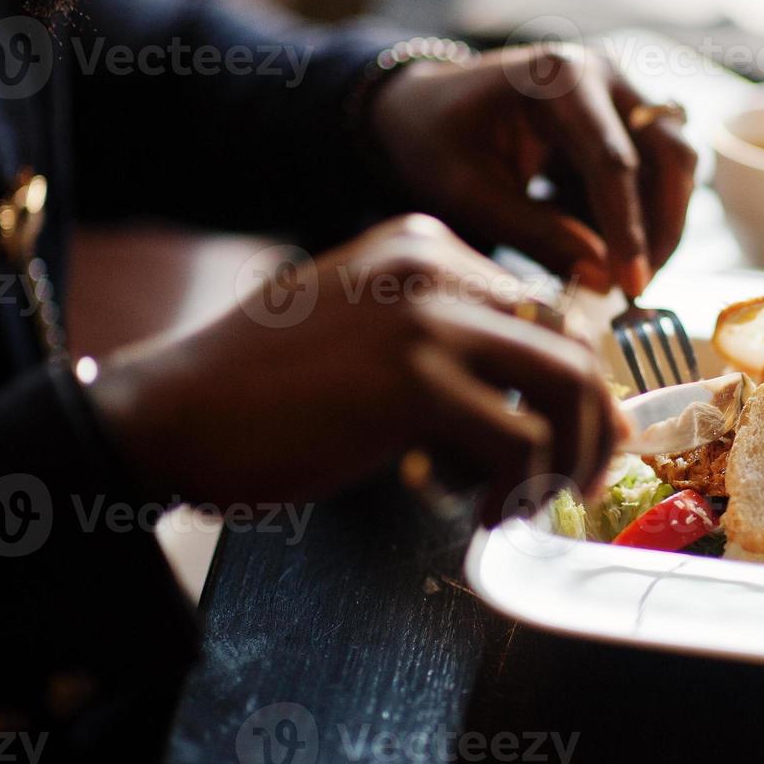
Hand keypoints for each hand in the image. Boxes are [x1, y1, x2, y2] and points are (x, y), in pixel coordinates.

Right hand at [88, 215, 622, 524]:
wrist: (172, 413)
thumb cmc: (265, 390)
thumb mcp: (366, 333)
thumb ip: (446, 343)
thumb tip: (540, 401)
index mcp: (424, 246)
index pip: (544, 310)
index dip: (575, 383)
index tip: (577, 438)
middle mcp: (434, 266)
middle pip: (571, 342)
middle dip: (592, 423)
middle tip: (575, 483)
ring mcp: (426, 318)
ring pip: (566, 385)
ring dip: (567, 459)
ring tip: (528, 505)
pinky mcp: (414, 381)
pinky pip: (521, 441)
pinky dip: (517, 491)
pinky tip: (480, 518)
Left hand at [367, 44, 697, 297]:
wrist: (422, 110)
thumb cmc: (436, 143)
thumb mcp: (470, 195)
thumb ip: (536, 235)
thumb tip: (603, 281)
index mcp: (559, 78)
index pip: (613, 160)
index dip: (627, 229)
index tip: (632, 286)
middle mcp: (603, 74)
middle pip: (668, 153)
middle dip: (661, 227)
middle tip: (638, 288)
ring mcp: (619, 94)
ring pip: (674, 164)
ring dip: (659, 223)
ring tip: (621, 273)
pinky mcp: (624, 122)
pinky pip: (655, 174)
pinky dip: (639, 216)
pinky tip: (601, 245)